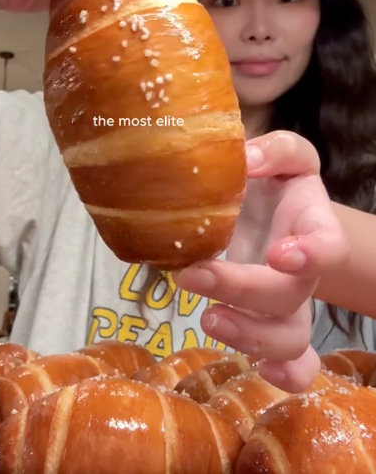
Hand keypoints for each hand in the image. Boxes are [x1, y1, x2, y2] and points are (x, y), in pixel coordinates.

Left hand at [174, 131, 348, 392]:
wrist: (274, 208)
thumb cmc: (274, 180)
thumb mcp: (281, 155)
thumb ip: (273, 150)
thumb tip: (246, 158)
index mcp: (311, 224)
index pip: (328, 242)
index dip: (312, 253)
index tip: (280, 253)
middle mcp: (302, 269)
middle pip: (290, 296)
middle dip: (244, 290)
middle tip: (195, 276)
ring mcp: (286, 300)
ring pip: (289, 337)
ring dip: (250, 335)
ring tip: (208, 320)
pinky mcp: (267, 318)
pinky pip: (292, 361)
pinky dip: (283, 374)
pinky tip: (259, 370)